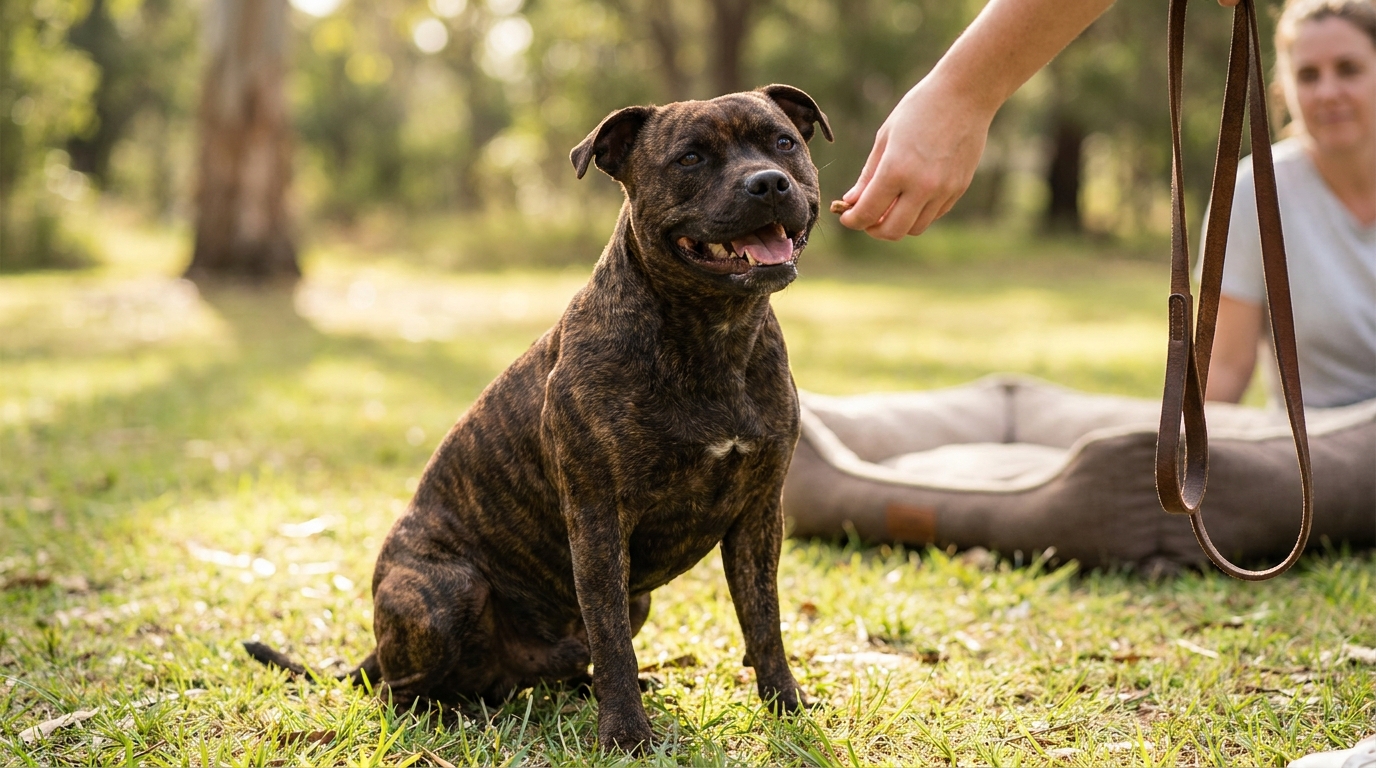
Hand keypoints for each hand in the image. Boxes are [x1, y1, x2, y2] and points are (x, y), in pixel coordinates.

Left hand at [837, 76, 994, 238]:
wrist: (965, 95)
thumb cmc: (919, 109)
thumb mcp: (885, 137)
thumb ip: (868, 174)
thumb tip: (852, 201)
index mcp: (896, 170)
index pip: (868, 213)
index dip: (852, 220)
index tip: (846, 217)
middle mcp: (921, 186)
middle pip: (892, 231)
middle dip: (873, 229)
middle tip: (865, 218)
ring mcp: (943, 190)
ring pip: (915, 228)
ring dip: (897, 224)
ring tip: (888, 208)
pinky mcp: (958, 189)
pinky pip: (933, 215)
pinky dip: (918, 214)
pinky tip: (910, 197)